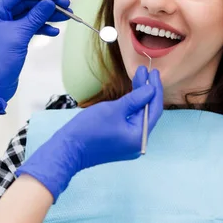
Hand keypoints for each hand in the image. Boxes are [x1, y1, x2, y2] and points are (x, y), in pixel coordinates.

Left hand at [0, 0, 70, 113]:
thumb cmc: (0, 60)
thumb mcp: (19, 35)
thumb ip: (35, 16)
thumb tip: (49, 3)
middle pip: (26, 4)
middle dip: (46, 5)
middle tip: (66, 5)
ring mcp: (5, 28)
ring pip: (30, 16)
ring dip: (47, 16)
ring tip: (66, 16)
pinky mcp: (12, 38)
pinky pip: (29, 27)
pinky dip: (42, 28)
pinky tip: (54, 32)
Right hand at [16, 66, 163, 201]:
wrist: (68, 150)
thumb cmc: (88, 129)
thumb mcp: (114, 110)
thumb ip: (135, 99)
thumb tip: (151, 90)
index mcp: (139, 137)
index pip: (154, 109)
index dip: (155, 89)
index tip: (153, 72)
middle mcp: (138, 143)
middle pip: (148, 113)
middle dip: (147, 92)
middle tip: (145, 72)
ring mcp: (129, 145)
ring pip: (139, 117)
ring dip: (139, 99)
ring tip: (139, 79)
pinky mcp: (120, 143)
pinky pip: (131, 123)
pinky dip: (132, 109)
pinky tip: (132, 96)